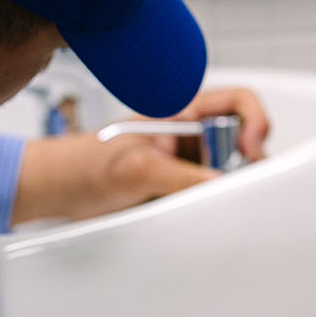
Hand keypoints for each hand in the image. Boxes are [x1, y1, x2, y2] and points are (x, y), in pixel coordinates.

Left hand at [10, 86, 270, 224]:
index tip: (250, 150)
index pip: (238, 103)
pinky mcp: (182, 191)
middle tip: (233, 182)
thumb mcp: (137, 168)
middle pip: (242, 142)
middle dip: (246, 162)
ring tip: (211, 200)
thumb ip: (181, 176)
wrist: (61, 191)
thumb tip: (222, 185)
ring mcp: (188, 164)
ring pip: (231, 172)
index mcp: (182, 113)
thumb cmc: (86, 164)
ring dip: (230, 187)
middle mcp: (190, 136)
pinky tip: (200, 213)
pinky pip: (212, 197)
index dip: (254, 122)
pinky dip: (215, 206)